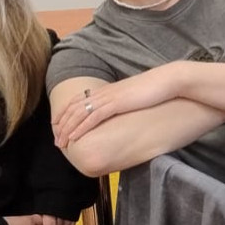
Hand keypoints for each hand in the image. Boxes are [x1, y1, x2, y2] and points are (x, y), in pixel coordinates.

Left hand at [55, 66, 181, 146]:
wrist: (168, 81)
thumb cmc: (156, 89)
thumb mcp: (134, 97)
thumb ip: (124, 103)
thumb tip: (122, 112)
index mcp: (107, 90)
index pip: (78, 100)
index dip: (65, 113)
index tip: (58, 126)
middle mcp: (103, 93)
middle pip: (74, 108)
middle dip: (62, 124)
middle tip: (56, 140)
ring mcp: (108, 98)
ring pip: (79, 114)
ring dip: (67, 129)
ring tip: (61, 143)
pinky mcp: (116, 104)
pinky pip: (93, 117)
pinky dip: (80, 128)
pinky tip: (74, 138)